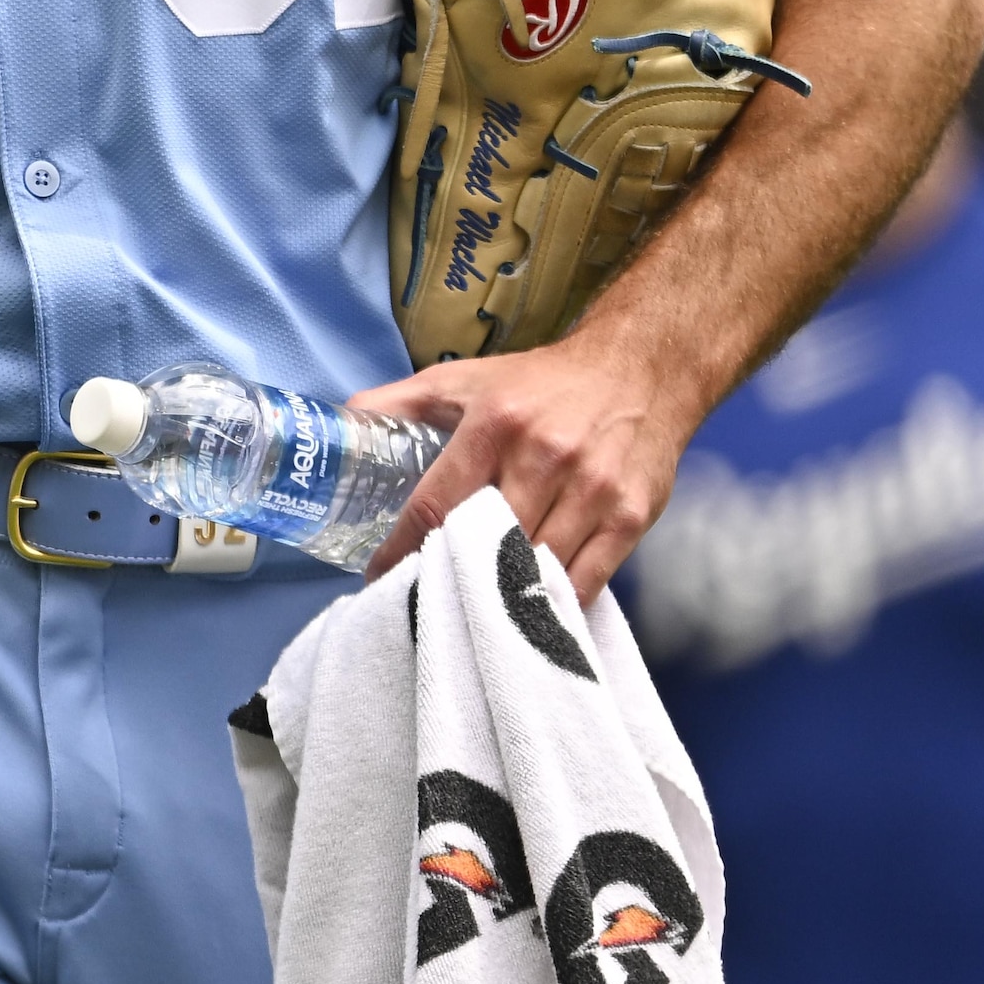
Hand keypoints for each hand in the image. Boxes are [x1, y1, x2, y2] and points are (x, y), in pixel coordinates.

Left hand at [349, 326, 712, 605]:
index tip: (380, 578)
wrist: (639, 370)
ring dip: (503, 598)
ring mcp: (592, 491)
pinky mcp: (630, 517)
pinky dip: (554, 602)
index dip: (402, 551)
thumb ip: (399, 402)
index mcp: (494, 427)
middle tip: (427, 599)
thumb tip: (343, 420)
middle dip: (453, 578)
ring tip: (474, 613)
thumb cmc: (540, 382)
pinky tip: (530, 609)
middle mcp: (545, 458)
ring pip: (535, 570)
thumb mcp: (463, 379)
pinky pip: (585, 580)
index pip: (436, 506)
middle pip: (487, 547)